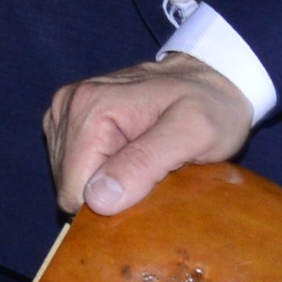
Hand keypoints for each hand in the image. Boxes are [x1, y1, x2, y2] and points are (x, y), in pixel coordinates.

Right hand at [42, 53, 253, 214]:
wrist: (215, 78)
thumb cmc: (213, 106)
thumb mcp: (195, 132)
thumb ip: (146, 162)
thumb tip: (98, 200)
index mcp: (91, 107)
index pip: (75, 190)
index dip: (111, 203)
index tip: (149, 187)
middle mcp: (70, 105)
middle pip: (70, 187)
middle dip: (109, 193)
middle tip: (153, 173)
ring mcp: (66, 112)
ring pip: (71, 181)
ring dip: (107, 184)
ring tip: (145, 163)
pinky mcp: (70, 120)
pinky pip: (74, 169)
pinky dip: (101, 173)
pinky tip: (130, 158)